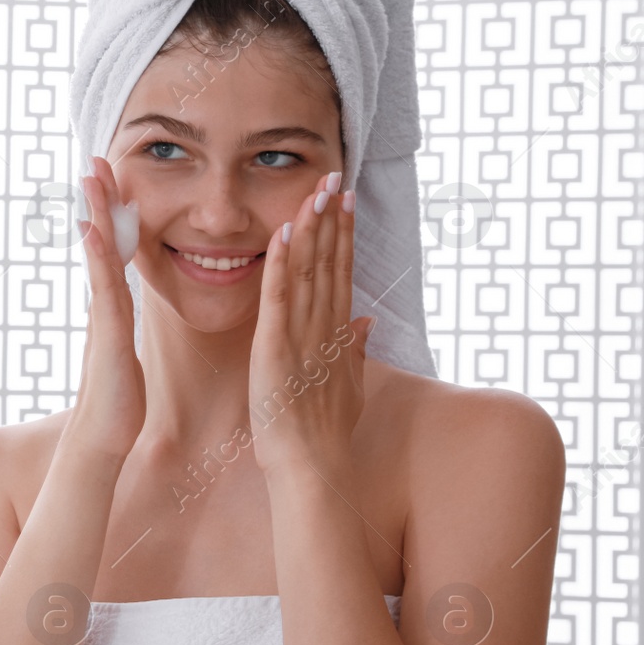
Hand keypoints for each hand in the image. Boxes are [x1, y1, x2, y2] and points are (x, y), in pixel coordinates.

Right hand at [63, 155, 145, 464]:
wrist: (101, 438)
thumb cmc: (117, 403)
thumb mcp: (124, 357)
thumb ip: (120, 332)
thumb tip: (121, 319)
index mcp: (114, 309)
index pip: (114, 251)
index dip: (111, 216)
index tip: (110, 181)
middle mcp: (104, 306)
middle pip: (101, 242)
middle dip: (98, 201)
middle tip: (94, 160)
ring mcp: (103, 317)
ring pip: (100, 255)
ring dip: (95, 215)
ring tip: (90, 178)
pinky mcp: (108, 333)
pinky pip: (103, 287)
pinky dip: (97, 256)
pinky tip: (91, 230)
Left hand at [249, 172, 373, 477]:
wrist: (313, 468)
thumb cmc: (324, 434)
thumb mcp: (348, 387)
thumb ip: (355, 351)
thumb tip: (367, 321)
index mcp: (336, 336)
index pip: (341, 273)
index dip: (343, 234)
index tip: (346, 200)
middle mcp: (325, 329)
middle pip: (330, 263)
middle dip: (332, 218)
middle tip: (335, 176)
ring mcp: (302, 337)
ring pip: (309, 272)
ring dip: (312, 228)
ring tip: (317, 190)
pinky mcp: (276, 349)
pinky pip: (278, 299)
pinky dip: (281, 264)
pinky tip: (283, 232)